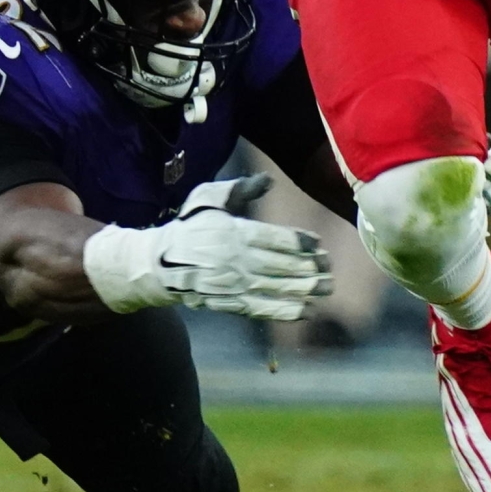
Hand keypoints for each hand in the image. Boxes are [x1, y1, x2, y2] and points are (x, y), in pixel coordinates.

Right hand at [82, 173, 332, 320]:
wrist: (160, 263)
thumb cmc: (189, 226)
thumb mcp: (208, 199)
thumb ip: (239, 190)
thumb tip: (268, 180)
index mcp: (234, 232)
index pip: (275, 239)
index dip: (300, 244)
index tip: (318, 246)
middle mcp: (236, 260)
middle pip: (281, 265)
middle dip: (309, 269)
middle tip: (329, 270)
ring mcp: (232, 285)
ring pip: (275, 288)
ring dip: (304, 290)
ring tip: (325, 290)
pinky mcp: (228, 304)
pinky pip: (261, 309)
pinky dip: (285, 311)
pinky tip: (305, 310)